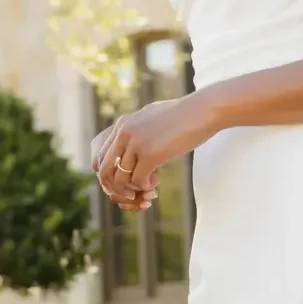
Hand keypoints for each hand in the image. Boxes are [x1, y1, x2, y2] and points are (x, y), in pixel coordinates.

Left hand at [91, 93, 215, 209]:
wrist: (203, 110)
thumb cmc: (183, 116)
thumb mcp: (151, 118)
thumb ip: (137, 129)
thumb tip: (131, 145)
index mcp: (122, 124)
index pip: (99, 158)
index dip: (109, 176)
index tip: (125, 182)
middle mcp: (124, 132)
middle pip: (105, 171)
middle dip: (115, 188)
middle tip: (131, 193)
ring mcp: (136, 143)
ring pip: (120, 178)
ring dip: (133, 189)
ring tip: (148, 187)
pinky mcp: (151, 154)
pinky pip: (138, 180)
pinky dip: (144, 187)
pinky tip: (156, 183)